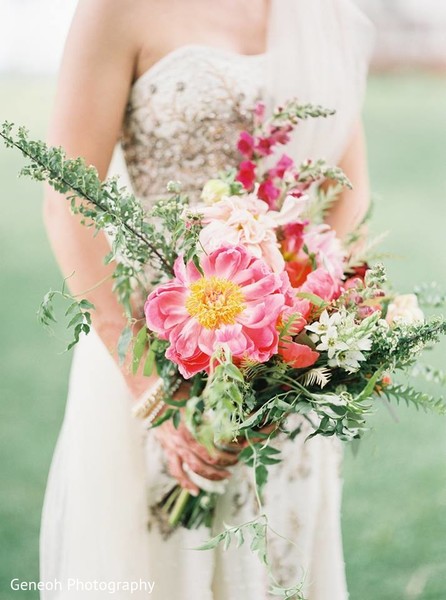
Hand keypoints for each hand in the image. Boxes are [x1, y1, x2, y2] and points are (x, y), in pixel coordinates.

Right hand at [154, 384, 279, 494]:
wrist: (151, 394)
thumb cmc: (178, 390)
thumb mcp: (200, 396)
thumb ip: (216, 405)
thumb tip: (238, 408)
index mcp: (196, 424)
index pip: (222, 441)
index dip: (235, 444)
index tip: (245, 443)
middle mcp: (186, 439)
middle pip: (212, 458)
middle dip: (229, 460)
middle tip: (239, 459)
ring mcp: (176, 447)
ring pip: (197, 468)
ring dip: (214, 474)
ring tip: (227, 475)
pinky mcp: (168, 450)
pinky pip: (176, 471)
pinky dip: (186, 483)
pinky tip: (195, 491)